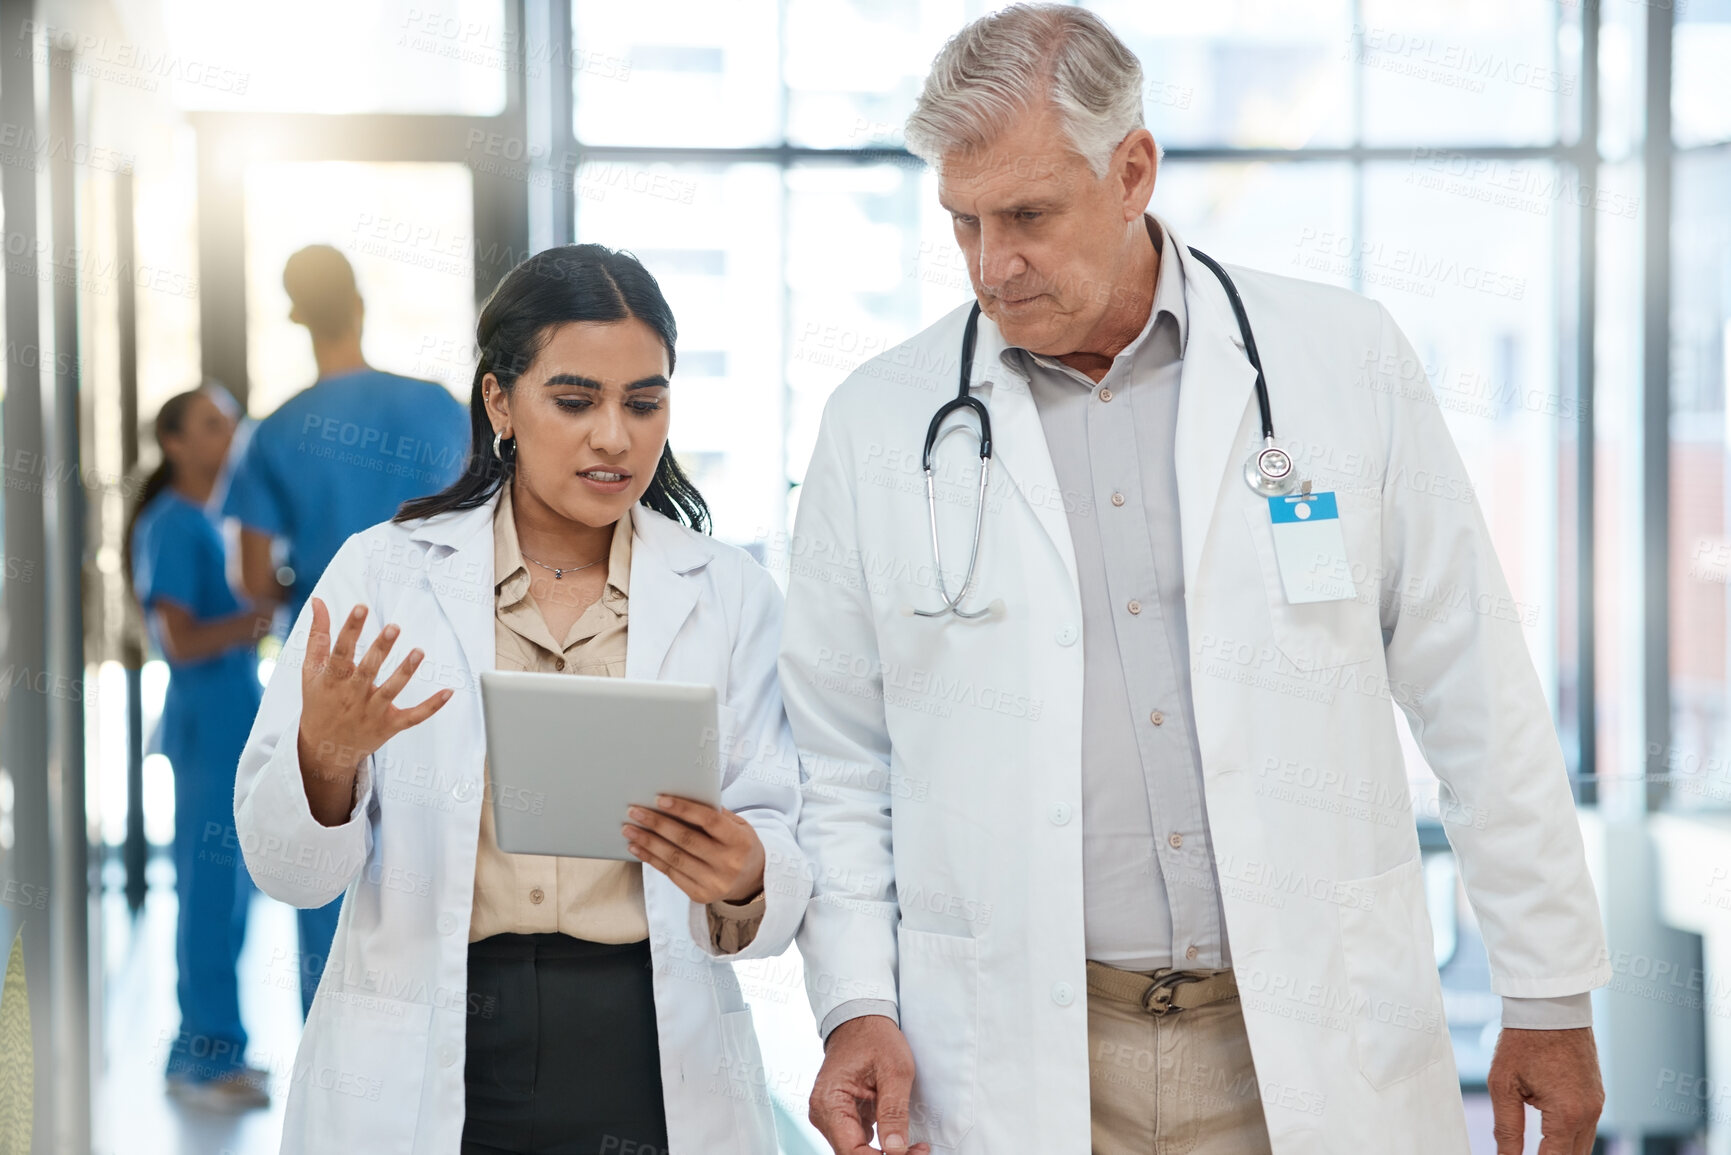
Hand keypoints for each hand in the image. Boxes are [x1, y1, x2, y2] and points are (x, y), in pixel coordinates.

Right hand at [296, 598, 451, 823]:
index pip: (341, 651)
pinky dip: (432, 706)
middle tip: (394, 627)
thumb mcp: (312, 670)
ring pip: (391, 691)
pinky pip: (413, 716)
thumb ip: (317, 636)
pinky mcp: (390, 725)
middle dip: (381, 649)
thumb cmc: (320, 701)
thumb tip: (318, 601)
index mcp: (333, 680)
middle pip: (368, 670)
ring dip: (406, 672)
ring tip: (419, 651)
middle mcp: (353, 695)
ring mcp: (372, 712)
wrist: (325, 747)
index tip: (361, 607)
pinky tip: (448, 692)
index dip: (350, 629)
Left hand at [622, 795, 764, 903]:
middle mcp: (727, 863)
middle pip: (686, 840)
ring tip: (629, 829)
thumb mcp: (739, 826)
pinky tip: (637, 847)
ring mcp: (713, 882)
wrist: (752, 882)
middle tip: (635, 811)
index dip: (684, 809)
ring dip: (648, 842)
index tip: (660, 799)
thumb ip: (715, 813)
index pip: (709, 821)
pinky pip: (670, 874)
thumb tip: (680, 799)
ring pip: (674, 859)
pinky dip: (651, 859)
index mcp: (739, 841)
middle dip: (657, 824)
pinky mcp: (699, 895)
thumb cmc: (740, 845)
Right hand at [809, 1015, 929, 1154]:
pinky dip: (881, 1146)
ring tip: (917, 1147)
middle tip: (920, 1151)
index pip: (852, 1151)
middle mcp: (823, 1114)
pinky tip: (903, 1139)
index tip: (913, 1154)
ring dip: (886, 1154)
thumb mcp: (895, 1071)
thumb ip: (894, 1112)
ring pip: (856, 1152)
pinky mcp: (842, 1117)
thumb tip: (896, 1150)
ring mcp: (830, 1117)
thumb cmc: (875, 1037)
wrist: (862, 1020)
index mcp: (829, 1102)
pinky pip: (859, 1142)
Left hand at [1487, 1026, 1602, 1154]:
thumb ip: (1506, 1129)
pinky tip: (1549, 1140)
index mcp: (1567, 1114)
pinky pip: (1586, 1130)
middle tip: (1523, 1153)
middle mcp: (1589, 1113)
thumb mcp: (1504, 1086)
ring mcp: (1597, 1105)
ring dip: (1561, 1152)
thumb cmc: (1524, 1040)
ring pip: (1582, 1147)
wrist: (1550, 1008)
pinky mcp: (1597, 1097)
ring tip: (1537, 1148)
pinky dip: (1569, 1139)